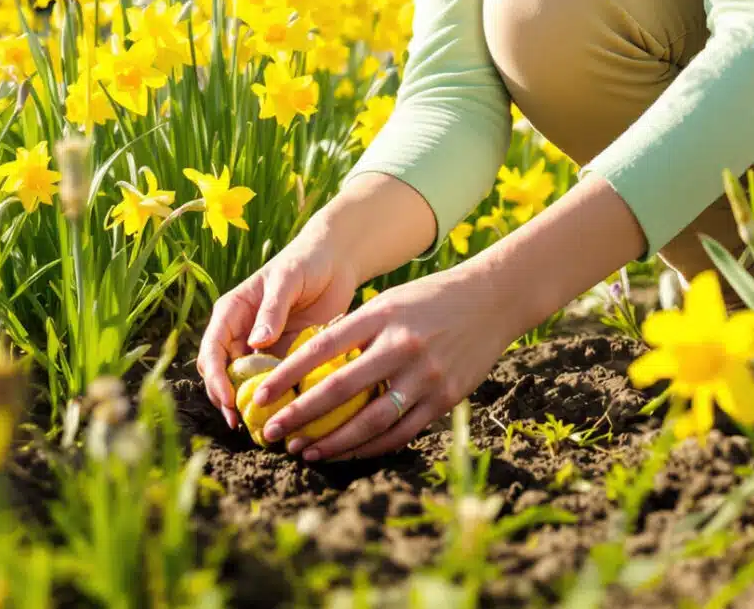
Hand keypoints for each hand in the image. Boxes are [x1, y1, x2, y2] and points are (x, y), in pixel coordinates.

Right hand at [197, 221, 360, 412]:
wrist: (336, 261)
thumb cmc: (306, 261)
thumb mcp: (287, 279)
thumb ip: (271, 309)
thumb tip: (255, 343)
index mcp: (232, 311)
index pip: (212, 349)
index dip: (215, 376)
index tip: (227, 400)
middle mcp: (241, 331)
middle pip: (221, 372)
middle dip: (225, 397)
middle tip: (241, 422)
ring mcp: (261, 346)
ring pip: (245, 382)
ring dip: (248, 402)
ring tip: (260, 425)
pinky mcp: (284, 355)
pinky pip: (273, 381)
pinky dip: (274, 397)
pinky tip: (284, 413)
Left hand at [246, 263, 521, 461]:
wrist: (492, 300)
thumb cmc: (430, 300)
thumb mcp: (389, 302)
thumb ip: (355, 330)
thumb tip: (309, 362)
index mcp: (380, 316)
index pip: (322, 349)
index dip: (288, 375)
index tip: (261, 395)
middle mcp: (402, 346)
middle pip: (341, 390)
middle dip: (301, 416)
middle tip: (272, 433)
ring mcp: (426, 375)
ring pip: (370, 421)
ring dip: (333, 442)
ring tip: (304, 452)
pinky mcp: (446, 398)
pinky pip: (401, 432)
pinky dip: (370, 447)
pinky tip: (346, 454)